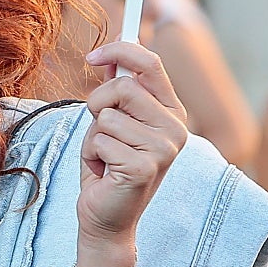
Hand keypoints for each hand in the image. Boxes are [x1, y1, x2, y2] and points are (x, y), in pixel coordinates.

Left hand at [76, 41, 187, 246]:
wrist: (107, 216)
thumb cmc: (109, 164)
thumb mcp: (113, 118)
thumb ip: (116, 87)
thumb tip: (109, 55)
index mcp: (172, 110)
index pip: (150, 63)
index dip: (120, 50)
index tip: (92, 55)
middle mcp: (175, 127)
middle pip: (123, 86)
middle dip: (97, 103)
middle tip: (100, 128)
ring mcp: (163, 149)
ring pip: (107, 116)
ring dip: (94, 135)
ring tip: (105, 155)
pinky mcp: (144, 168)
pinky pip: (100, 141)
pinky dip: (92, 154)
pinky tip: (105, 172)